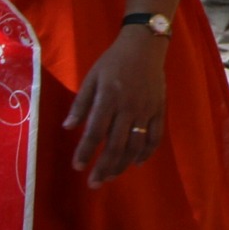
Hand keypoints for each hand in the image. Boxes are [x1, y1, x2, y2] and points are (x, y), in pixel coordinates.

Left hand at [66, 27, 168, 186]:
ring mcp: (147, 110)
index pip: (95, 132)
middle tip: (94, 183)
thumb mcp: (92, 77)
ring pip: (135, 145)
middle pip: (116, 145)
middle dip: (103, 167)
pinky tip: (137, 163)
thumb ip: (81, 103)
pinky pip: (155, 136)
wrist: (145, 46)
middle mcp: (128, 108)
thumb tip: (68, 127)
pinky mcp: (160, 110)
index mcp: (109, 98)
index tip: (77, 167)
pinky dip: (147, 153)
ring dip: (122, 164)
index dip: (85, 152)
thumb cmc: (113, 61)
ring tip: (111, 176)